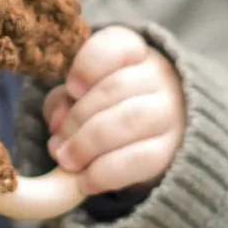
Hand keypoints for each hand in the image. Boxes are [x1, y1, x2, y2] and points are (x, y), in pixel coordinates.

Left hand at [43, 26, 185, 195]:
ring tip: (66, 161)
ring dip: (88, 144)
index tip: (71, 88)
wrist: (153, 133)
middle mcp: (159, 76)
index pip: (116, 46)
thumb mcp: (81, 93)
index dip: (89, 66)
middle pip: (115, 88)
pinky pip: (140, 159)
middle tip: (56, 143)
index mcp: (134, 51)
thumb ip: (64, 100)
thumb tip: (57, 124)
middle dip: (77, 118)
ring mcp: (170, 112)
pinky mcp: (171, 149)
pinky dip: (106, 172)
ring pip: (128, 120)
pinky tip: (85, 182)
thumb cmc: (106, 104)